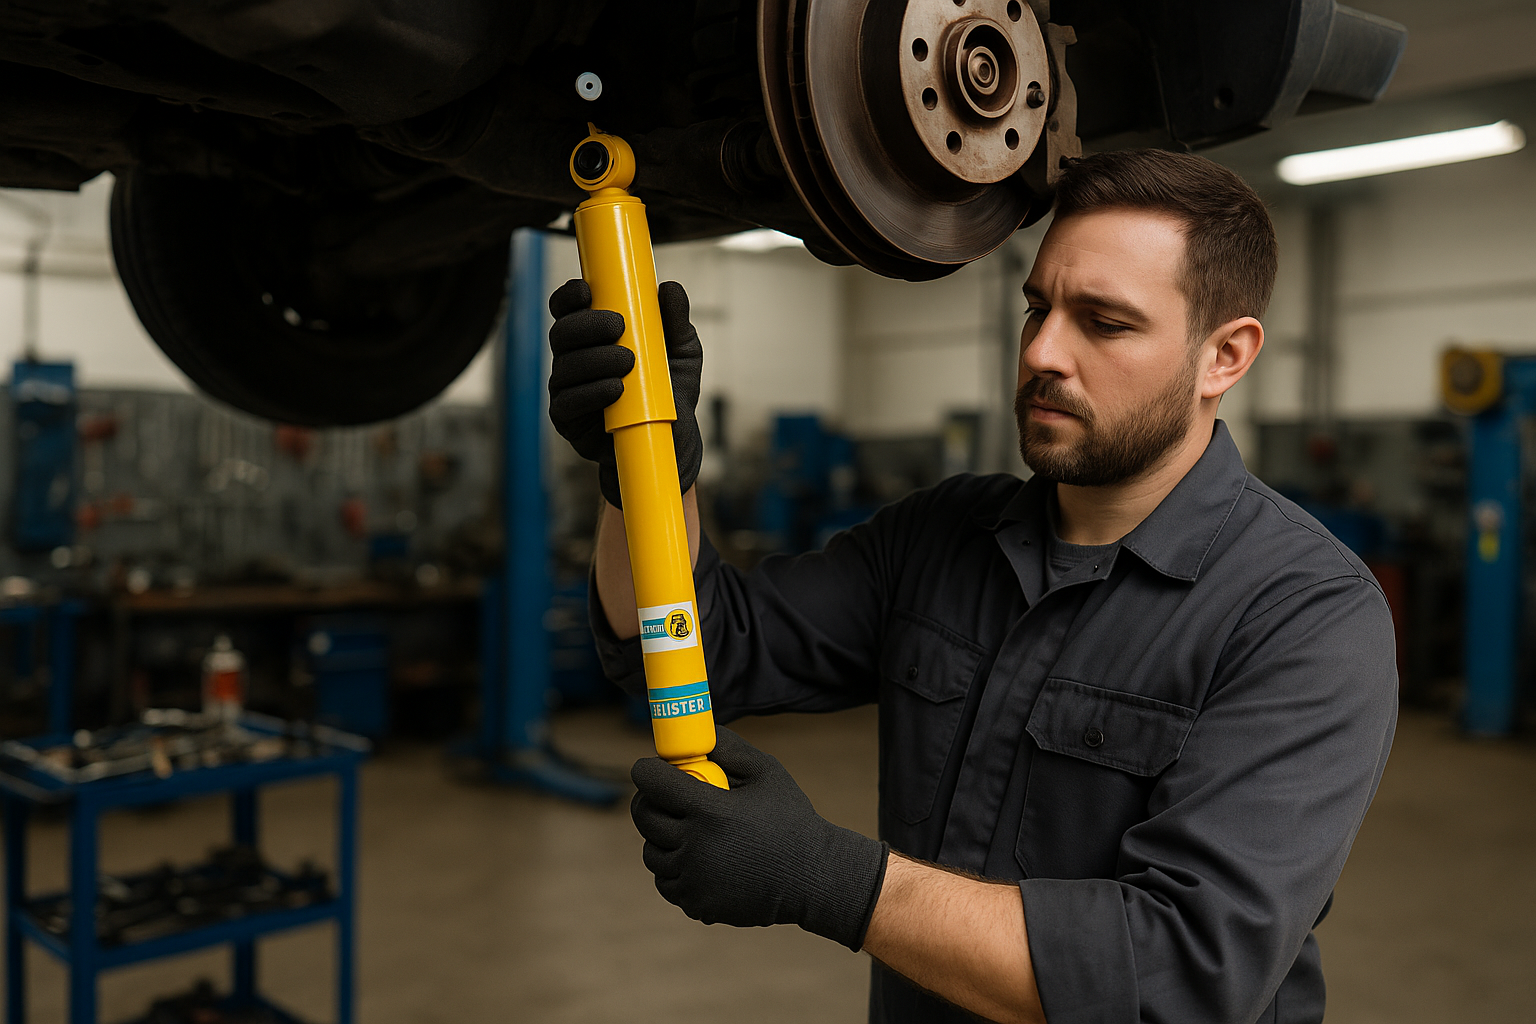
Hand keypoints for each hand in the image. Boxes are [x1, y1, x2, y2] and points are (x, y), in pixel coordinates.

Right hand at [546, 278, 703, 508]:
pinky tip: (615, 389)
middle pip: (561, 332)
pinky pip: (568, 403)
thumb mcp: (682, 352)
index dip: (570, 296)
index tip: (588, 291)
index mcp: (592, 336)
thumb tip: (670, 288)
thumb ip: (676, 321)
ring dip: (596, 359)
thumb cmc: (670, 390)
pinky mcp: (568, 420)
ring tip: (628, 362)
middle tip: (620, 327)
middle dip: (587, 325)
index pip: (567, 309)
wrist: (672, 440)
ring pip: (565, 366)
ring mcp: (567, 389)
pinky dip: (592, 393)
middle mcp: (573, 359)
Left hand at [630, 727, 888, 950]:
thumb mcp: (768, 772)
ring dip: (660, 837)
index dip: (647, 770)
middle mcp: (696, 846)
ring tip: (684, 829)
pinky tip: (695, 857)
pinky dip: (673, 868)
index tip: (652, 769)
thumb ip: (730, 748)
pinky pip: (667, 881)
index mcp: (711, 810)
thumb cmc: (790, 819)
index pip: (652, 782)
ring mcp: (694, 879)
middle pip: (645, 817)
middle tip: (663, 796)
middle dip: (648, 800)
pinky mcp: (697, 904)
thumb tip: (698, 733)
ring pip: (651, 852)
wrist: (811, 878)